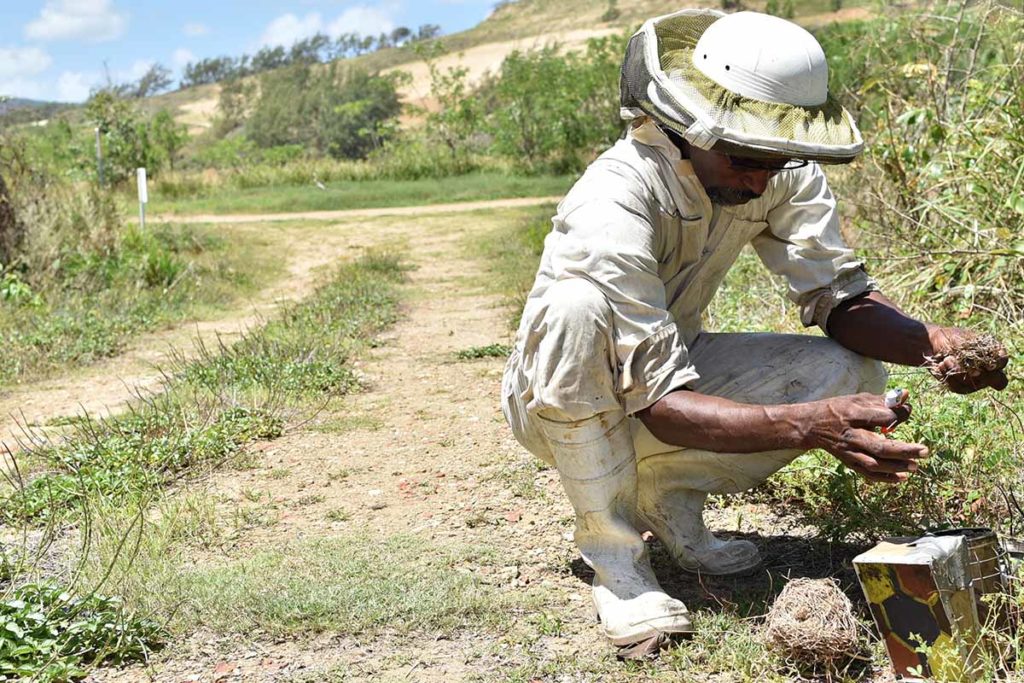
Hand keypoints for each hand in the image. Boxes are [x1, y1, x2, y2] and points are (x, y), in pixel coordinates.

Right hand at [806, 392, 928, 483]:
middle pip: (879, 447)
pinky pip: (867, 473)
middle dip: (904, 450)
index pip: (879, 418)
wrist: (812, 425)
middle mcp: (851, 436)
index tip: (907, 410)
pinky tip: (902, 478)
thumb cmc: (839, 409)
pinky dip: (884, 478)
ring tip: (916, 466)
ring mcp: (849, 452)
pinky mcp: (848, 462)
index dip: (897, 415)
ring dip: (896, 467)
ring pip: (874, 464)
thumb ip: (882, 400)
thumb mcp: (857, 399)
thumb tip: (906, 396)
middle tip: (924, 450)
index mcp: (852, 416)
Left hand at [927, 326, 1008, 392]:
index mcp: (992, 353)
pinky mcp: (962, 387)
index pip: (1003, 361)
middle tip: (967, 368)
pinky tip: (941, 366)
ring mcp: (977, 380)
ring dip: (956, 371)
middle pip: (996, 380)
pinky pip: (959, 388)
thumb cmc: (948, 338)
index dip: (998, 364)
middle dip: (980, 375)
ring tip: (946, 359)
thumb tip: (976, 372)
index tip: (988, 365)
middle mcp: (988, 369)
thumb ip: (970, 353)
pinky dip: (948, 377)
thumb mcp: (959, 340)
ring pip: (973, 384)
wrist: (930, 344)